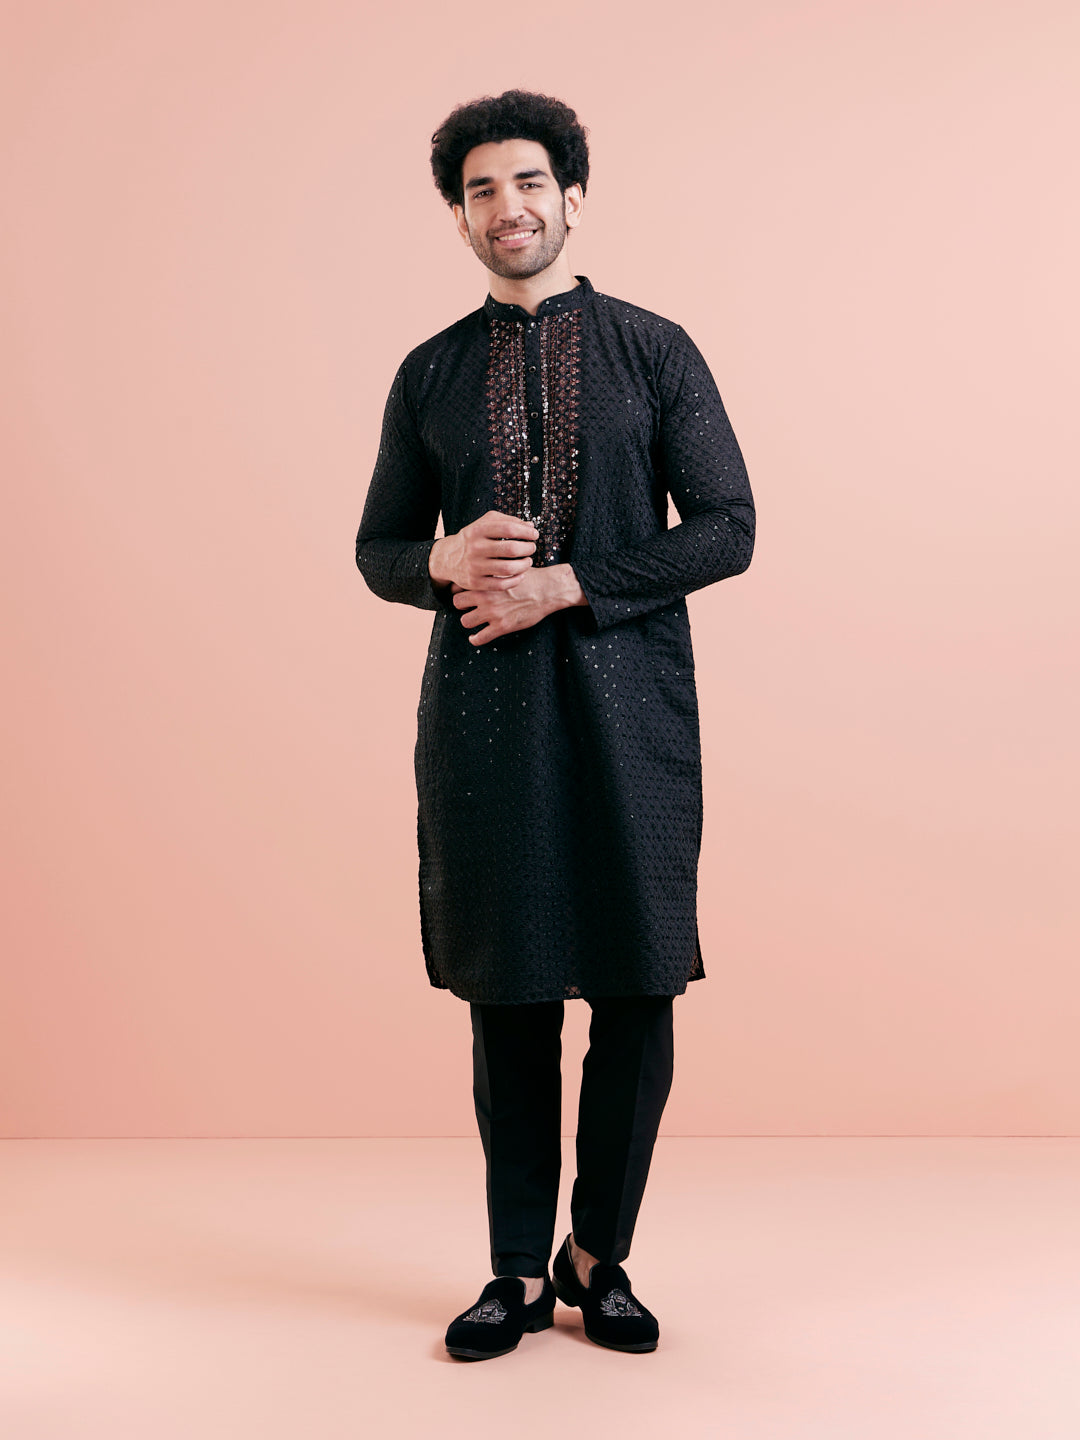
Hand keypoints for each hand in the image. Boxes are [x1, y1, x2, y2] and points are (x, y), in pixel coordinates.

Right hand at [429, 510, 538, 590]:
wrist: (448, 558)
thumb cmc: (473, 538)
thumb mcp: (485, 523)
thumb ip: (507, 521)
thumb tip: (530, 527)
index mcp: (478, 530)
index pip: (509, 529)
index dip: (526, 532)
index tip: (534, 535)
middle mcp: (475, 548)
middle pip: (511, 549)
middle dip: (528, 548)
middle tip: (531, 548)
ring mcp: (474, 567)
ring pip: (508, 568)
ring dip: (524, 565)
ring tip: (528, 561)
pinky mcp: (475, 583)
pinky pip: (502, 584)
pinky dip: (516, 580)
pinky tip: (521, 575)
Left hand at [453, 564, 584, 645]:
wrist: (548, 590)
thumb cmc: (531, 578)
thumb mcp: (508, 568)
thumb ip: (493, 572)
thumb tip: (486, 568)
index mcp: (486, 581)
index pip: (459, 586)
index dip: (461, 590)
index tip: (465, 593)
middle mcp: (486, 596)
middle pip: (457, 603)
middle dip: (461, 606)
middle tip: (468, 607)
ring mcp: (493, 612)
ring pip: (465, 621)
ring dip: (469, 622)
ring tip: (474, 622)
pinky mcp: (502, 626)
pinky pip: (480, 638)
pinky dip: (475, 639)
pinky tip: (475, 638)